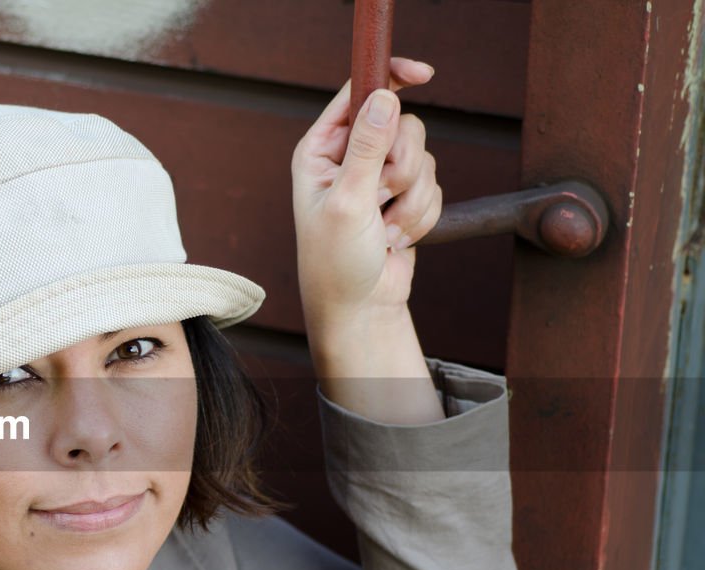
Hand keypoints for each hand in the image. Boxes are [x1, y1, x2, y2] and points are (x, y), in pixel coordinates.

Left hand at [291, 58, 439, 330]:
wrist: (359, 308)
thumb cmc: (336, 264)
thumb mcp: (347, 204)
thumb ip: (366, 150)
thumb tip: (382, 98)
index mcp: (320, 150)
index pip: (358, 93)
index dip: (389, 78)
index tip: (422, 75)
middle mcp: (348, 158)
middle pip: (404, 125)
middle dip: (402, 168)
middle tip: (380, 199)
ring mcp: (377, 177)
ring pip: (423, 157)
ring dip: (411, 200)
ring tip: (382, 230)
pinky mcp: (403, 196)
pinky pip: (434, 185)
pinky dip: (421, 215)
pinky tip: (394, 239)